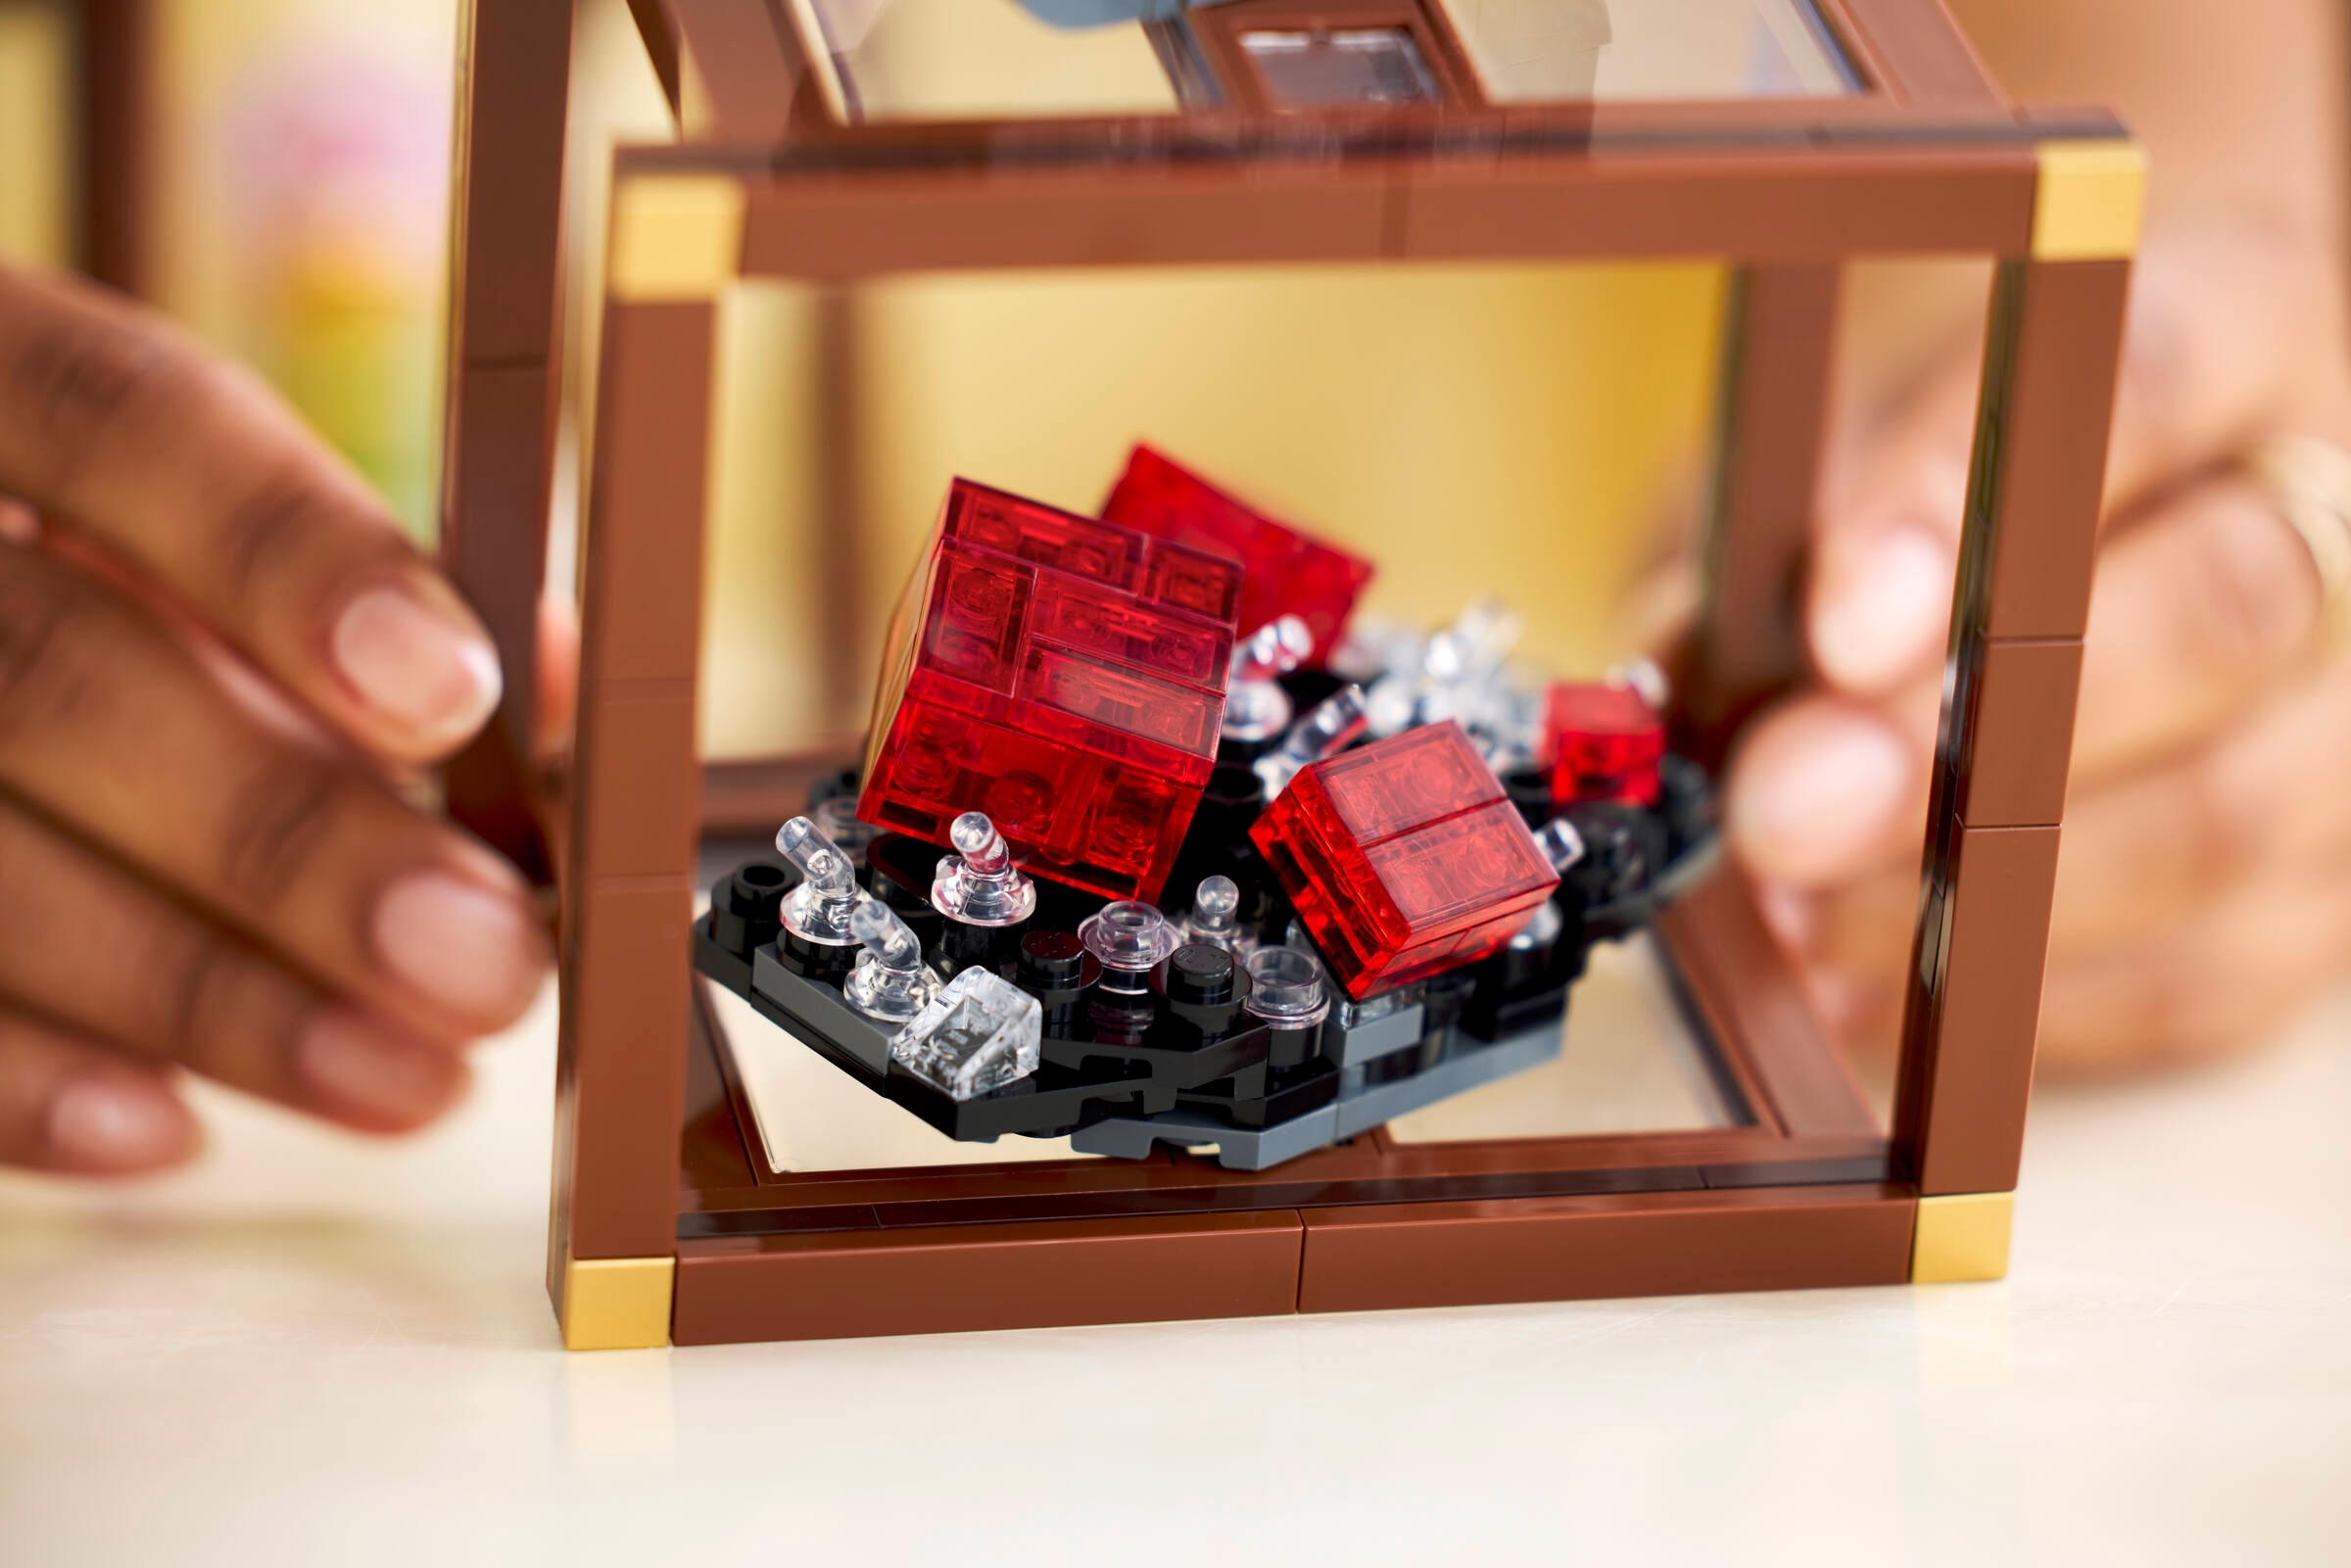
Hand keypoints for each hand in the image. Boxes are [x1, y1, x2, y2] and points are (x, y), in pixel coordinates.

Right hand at [0, 263, 553, 1173]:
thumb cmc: (75, 566)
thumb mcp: (185, 525)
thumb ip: (353, 592)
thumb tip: (551, 699)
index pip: (126, 418)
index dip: (291, 559)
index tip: (452, 696)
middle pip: (46, 675)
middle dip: (286, 842)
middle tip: (486, 967)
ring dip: (204, 997)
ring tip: (408, 1082)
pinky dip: (21, 1084)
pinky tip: (172, 1132)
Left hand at [1725, 216, 2350, 1076]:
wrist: (2089, 500)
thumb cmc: (1948, 461)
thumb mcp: (1837, 437)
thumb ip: (1775, 534)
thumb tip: (1690, 688)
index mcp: (2243, 313)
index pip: (2150, 378)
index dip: (1986, 507)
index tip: (1835, 621)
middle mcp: (2338, 509)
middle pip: (2221, 616)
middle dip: (1979, 735)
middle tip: (1785, 807)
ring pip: (2220, 821)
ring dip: (1982, 892)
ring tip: (1795, 909)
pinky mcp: (2319, 895)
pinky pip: (2199, 975)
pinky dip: (2015, 1002)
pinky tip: (1865, 990)